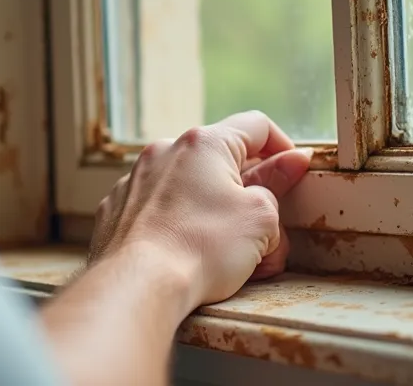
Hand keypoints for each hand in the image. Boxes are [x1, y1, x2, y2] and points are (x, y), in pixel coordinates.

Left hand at [88, 111, 312, 306]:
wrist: (137, 285)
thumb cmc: (201, 248)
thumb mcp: (259, 219)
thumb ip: (276, 186)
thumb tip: (291, 162)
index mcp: (204, 143)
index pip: (256, 126)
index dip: (283, 147)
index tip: (294, 175)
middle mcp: (165, 151)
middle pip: (222, 162)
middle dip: (249, 195)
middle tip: (265, 233)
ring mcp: (136, 180)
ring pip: (190, 189)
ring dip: (216, 214)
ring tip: (228, 255)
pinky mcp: (118, 209)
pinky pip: (160, 209)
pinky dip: (179, 225)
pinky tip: (188, 257)